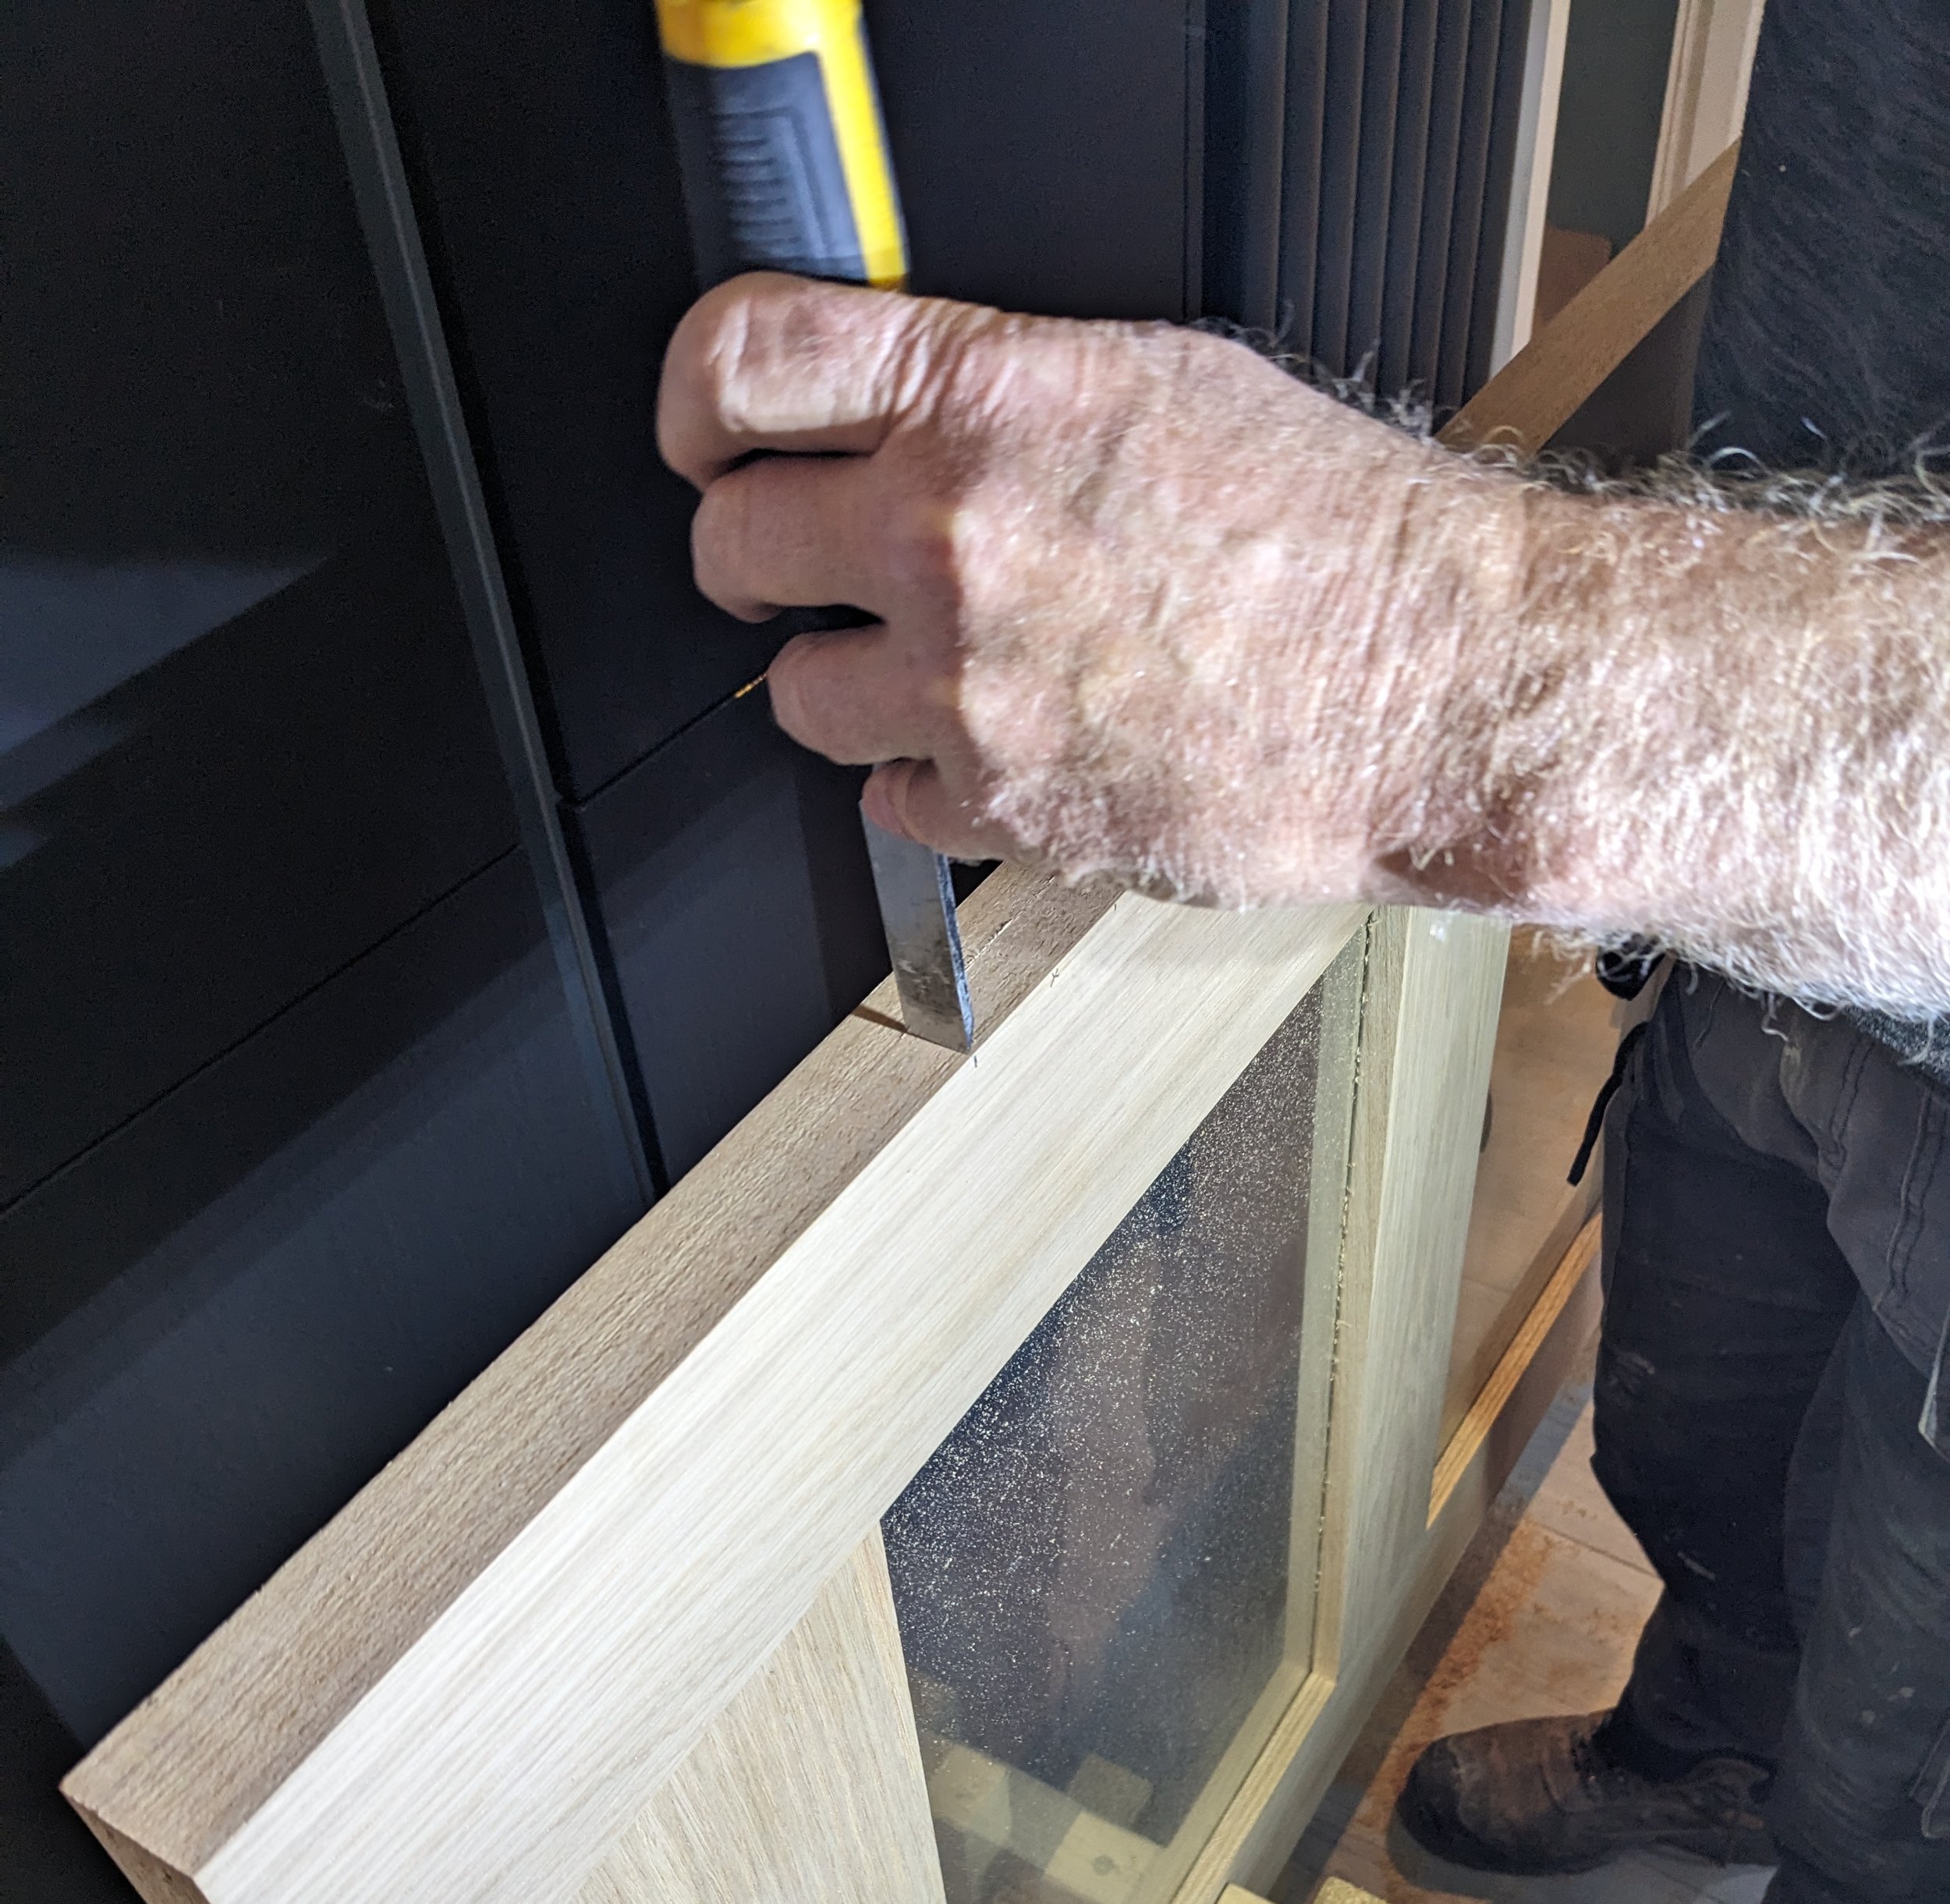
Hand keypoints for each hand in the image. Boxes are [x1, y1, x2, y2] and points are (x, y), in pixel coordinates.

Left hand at [657, 273, 1528, 905]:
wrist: (1439, 686)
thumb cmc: (1337, 538)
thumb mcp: (1159, 383)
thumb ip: (996, 393)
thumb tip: (901, 411)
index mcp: (989, 402)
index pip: (743, 363)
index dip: (696, 405)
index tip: (705, 440)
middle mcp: (954, 541)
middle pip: (730, 545)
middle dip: (754, 560)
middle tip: (797, 573)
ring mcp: (969, 689)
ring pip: (794, 697)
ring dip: (844, 685)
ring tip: (935, 672)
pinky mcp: (1003, 813)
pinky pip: (886, 803)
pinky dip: (926, 783)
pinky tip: (1003, 747)